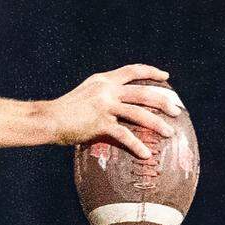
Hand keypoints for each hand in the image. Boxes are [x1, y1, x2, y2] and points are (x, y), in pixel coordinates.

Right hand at [46, 64, 182, 159]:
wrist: (47, 119)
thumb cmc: (64, 112)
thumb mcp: (85, 95)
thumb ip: (102, 96)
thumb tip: (118, 106)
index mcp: (103, 81)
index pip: (132, 71)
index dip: (151, 71)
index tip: (165, 76)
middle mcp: (106, 90)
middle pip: (143, 92)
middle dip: (163, 101)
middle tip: (176, 110)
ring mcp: (103, 106)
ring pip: (139, 113)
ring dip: (157, 124)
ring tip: (169, 133)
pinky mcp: (99, 123)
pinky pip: (124, 135)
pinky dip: (137, 145)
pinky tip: (146, 154)